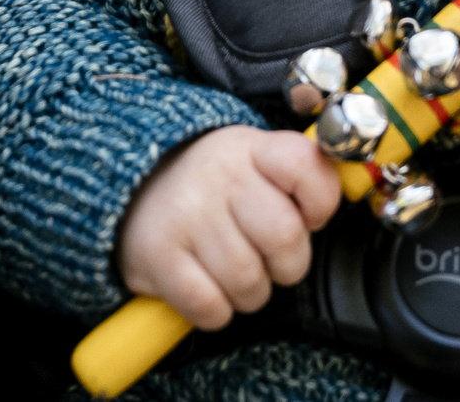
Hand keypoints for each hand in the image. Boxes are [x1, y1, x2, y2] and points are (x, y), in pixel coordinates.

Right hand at [118, 126, 340, 329]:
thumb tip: (332, 205)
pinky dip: (215, 311)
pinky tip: (206, 288)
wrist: (127, 189)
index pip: (307, 167)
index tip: (308, 215)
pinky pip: (211, 307)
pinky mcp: (158, 256)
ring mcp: (186, 215)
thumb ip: (297, 176)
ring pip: (249, 282)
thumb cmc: (207, 185)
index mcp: (249, 148)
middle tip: (268, 259)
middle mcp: (218, 175)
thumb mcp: (251, 159)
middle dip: (287, 265)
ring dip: (248, 293)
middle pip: (286, 238)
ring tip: (231, 272)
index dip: (321, 204)